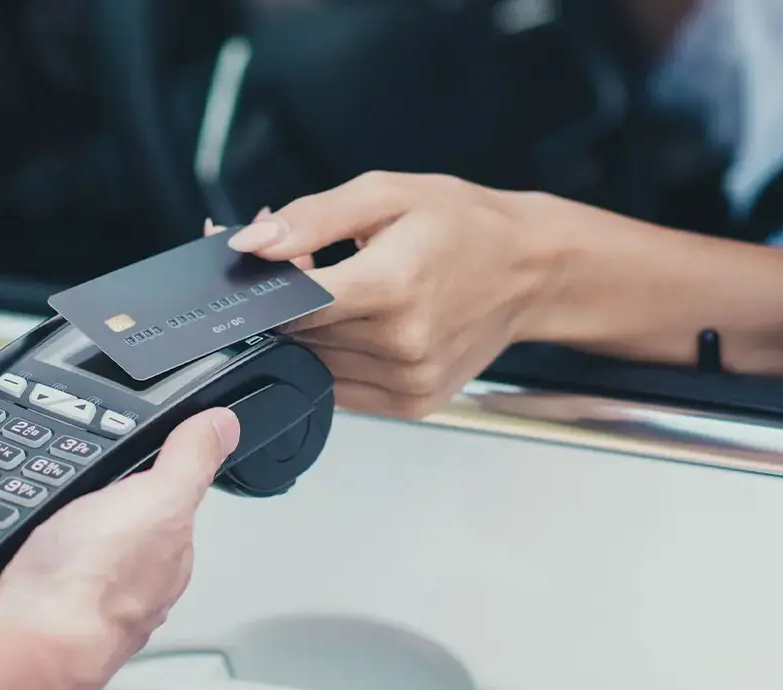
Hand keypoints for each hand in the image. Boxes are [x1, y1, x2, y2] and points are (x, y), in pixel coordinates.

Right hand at [0, 408, 239, 673]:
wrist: (26, 643)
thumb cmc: (93, 583)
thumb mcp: (156, 496)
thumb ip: (188, 460)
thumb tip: (224, 425)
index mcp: (168, 557)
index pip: (168, 510)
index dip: (147, 480)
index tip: (128, 459)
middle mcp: (132, 589)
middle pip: (117, 533)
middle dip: (97, 510)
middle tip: (72, 483)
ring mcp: (81, 604)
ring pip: (74, 555)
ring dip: (57, 535)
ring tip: (40, 513)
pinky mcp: (36, 614)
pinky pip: (35, 573)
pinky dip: (26, 560)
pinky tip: (16, 552)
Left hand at [207, 172, 563, 418]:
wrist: (532, 271)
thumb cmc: (467, 227)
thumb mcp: (387, 194)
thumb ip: (311, 219)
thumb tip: (250, 244)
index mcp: (393, 286)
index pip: (293, 306)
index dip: (266, 287)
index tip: (263, 268)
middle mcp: (401, 343)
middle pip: (301, 335)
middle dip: (291, 303)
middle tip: (316, 263)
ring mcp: (408, 380)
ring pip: (317, 364)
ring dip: (314, 332)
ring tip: (352, 291)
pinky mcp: (413, 403)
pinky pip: (344, 388)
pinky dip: (339, 357)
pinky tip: (365, 323)